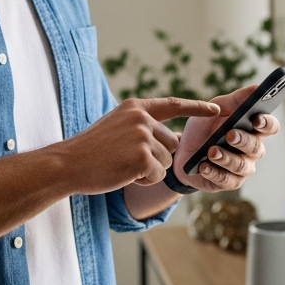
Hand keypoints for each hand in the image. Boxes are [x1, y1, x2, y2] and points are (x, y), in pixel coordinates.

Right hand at [52, 97, 219, 193]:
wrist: (68, 164)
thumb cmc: (92, 150)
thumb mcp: (118, 127)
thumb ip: (145, 128)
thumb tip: (177, 138)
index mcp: (136, 107)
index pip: (173, 104)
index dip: (196, 108)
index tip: (216, 110)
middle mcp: (141, 118)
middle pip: (172, 143)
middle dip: (157, 157)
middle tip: (127, 159)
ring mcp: (142, 136)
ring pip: (167, 161)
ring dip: (150, 170)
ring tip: (123, 165)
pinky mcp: (142, 157)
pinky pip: (158, 175)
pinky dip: (144, 180)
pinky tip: (124, 174)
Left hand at [172, 85, 281, 191]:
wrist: (183, 150)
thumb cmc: (205, 127)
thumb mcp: (217, 108)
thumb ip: (236, 99)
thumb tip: (257, 87)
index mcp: (253, 129)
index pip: (270, 127)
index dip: (266, 124)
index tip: (257, 119)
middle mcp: (252, 150)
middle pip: (256, 147)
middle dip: (243, 141)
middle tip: (229, 134)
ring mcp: (242, 168)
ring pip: (241, 166)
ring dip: (226, 158)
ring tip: (211, 151)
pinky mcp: (228, 182)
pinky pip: (225, 180)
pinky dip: (214, 172)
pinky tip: (203, 166)